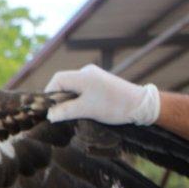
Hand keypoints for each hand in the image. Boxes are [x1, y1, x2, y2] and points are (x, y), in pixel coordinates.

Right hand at [44, 64, 159, 124]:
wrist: (141, 105)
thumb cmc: (114, 106)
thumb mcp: (86, 110)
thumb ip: (65, 111)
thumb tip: (48, 115)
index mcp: (83, 76)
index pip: (57, 80)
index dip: (49, 94)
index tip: (48, 109)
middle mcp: (87, 72)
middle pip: (64, 82)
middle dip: (58, 98)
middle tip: (59, 114)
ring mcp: (94, 77)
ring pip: (73, 87)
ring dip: (69, 100)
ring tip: (72, 113)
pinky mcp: (100, 83)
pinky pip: (81, 89)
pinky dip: (77, 98)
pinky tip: (82, 109)